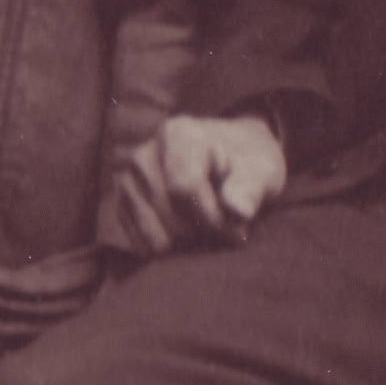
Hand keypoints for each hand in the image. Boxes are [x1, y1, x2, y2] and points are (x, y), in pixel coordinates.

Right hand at [126, 114, 287, 252]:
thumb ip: (251, 188)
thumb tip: (238, 210)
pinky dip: (171, 250)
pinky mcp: (123, 208)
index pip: (184, 188)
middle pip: (170, 217)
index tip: (239, 230)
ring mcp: (128, 182)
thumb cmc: (247, 165)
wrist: (230, 162)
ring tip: (209, 227)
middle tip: (228, 230)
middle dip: (205, 234)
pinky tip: (190, 232)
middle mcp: (143, 155)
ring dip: (189, 244)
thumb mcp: (262, 170)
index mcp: (177, 134)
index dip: (214, 218)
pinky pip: (144, 247)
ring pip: (155, 238)